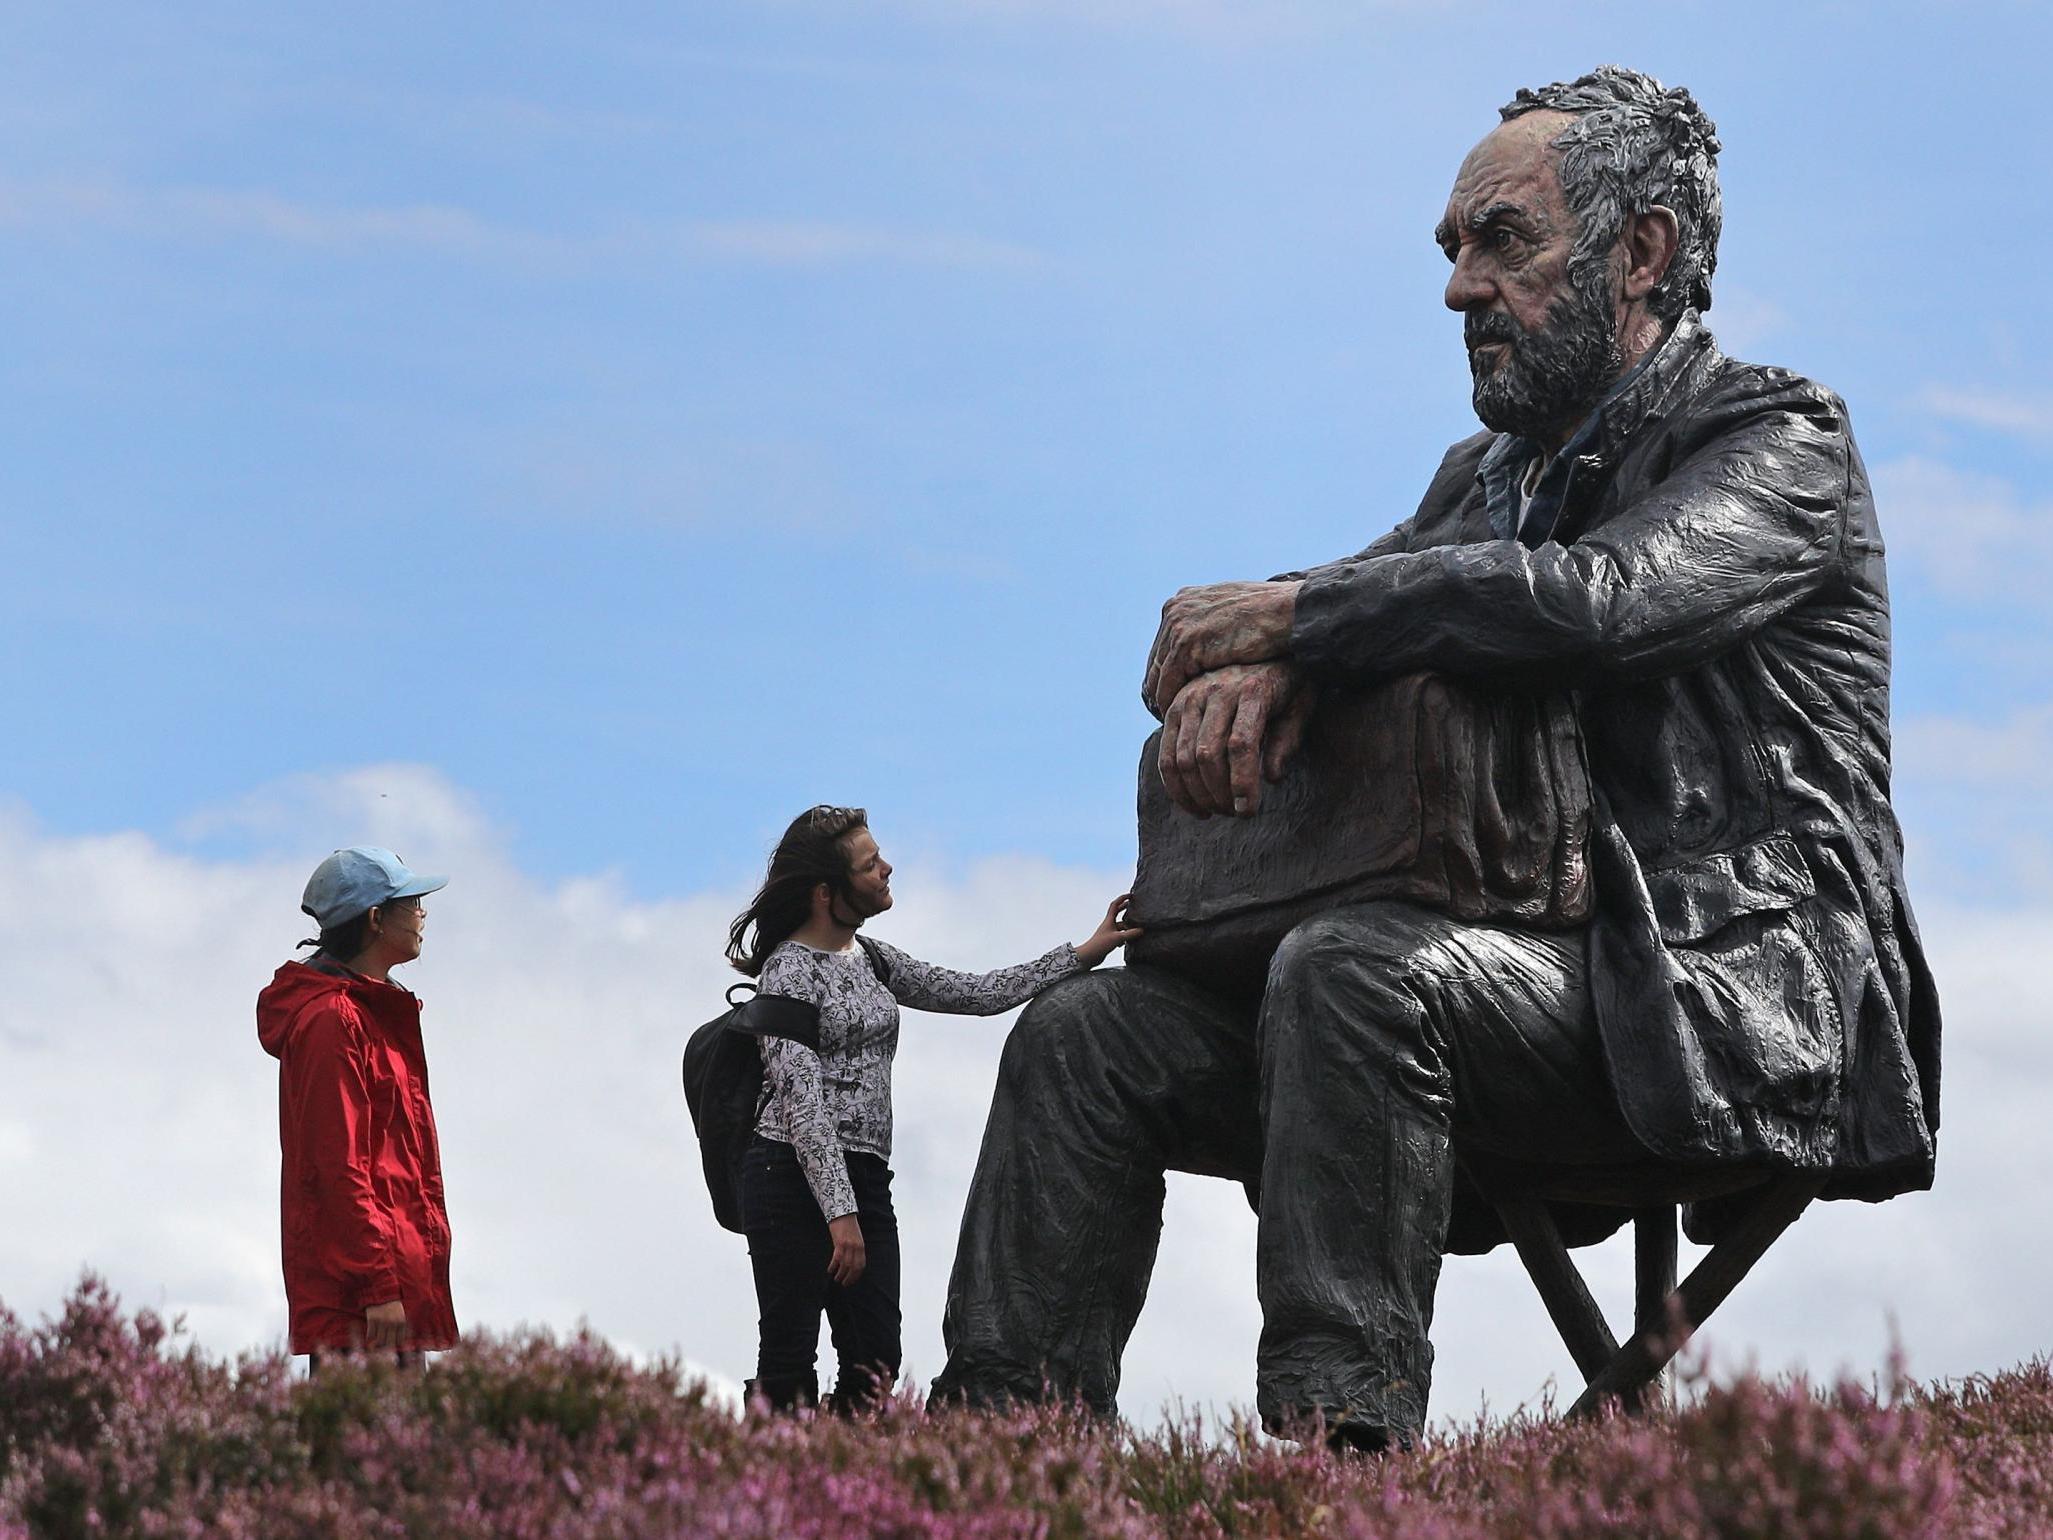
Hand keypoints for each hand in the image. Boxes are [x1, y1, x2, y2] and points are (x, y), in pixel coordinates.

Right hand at [363, 1300, 408, 1350]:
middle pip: (389, 1343)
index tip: (390, 1345)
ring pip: (379, 1341)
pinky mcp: (372, 1320)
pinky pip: (370, 1335)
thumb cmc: (392, 1306)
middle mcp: (393, 1323)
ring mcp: (382, 1322)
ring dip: (377, 1343)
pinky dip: (369, 1338)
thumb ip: (400, 1327)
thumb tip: (399, 1343)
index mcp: (402, 1322)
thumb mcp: (400, 1315)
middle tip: (381, 1347)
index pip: (400, 1341)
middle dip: (385, 1346)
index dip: (395, 1344)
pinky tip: (370, 1336)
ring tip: (375, 1344)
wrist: (381, 1292)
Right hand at [827, 1214, 865, 1285]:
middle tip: (844, 1284)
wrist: (842, 1212)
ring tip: (836, 1279)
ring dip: (840, 1274)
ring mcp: (848, 1245)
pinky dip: (833, 1266)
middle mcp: (856, 1247)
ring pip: (845, 1265)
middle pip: (854, 1267)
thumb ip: (855, 1249)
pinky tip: (830, 1270)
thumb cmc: (848, 1225)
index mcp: (861, 1246)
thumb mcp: (856, 1237)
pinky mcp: (839, 1243)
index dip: (856, 1275)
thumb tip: (852, 1261)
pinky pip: (836, 1259)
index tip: (852, 1281)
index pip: (861, 1265)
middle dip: (849, 1278)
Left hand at [1074, 894, 1143, 966]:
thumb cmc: (1100, 945)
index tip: (1130, 895)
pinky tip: (1129, 942)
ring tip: (1137, 928)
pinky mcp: (1109, 940)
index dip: (1122, 898)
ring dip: (1128, 926)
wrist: (1089, 956)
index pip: (1115, 905)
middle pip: (1117, 913)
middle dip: (1125, 909)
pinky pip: (1119, 935)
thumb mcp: (1117, 938)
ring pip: (1120, 926)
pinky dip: (1125, 937)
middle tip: (1134, 906)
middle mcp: (1108, 924)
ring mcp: (1108, 932)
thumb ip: (1130, 934)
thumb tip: (1142, 930)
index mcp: (1109, 920)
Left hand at [1143, 580, 1300, 716]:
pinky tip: (1177, 718)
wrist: (1286, 610)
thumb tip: (1209, 633)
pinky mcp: (1185, 644)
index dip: (1168, 671)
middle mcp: (1175, 610)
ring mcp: (1178, 626)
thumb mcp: (1232, 610)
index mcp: (1184, 599)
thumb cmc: (1270, 613)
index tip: (1173, 692)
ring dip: (1162, 698)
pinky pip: (1168, 682)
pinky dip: (1169, 701)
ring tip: (1171, 721)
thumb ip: (1214, 621)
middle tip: (1166, 712)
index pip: (1165, 644)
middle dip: (1160, 686)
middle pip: (1157, 659)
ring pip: (1158, 673)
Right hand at [1158, 661, 1314, 817]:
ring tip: (1218, 811)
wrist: (1258, 640)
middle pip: (1207, 753)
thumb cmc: (1286, 683)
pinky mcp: (1174, 707)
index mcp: (1252, 690)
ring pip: (1182, 757)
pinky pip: (1165, 753)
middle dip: (1219, 793)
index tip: (1248, 811)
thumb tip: (1271, 777)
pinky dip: (1175, 786)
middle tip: (1235, 813)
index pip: (1241, 744)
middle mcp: (1216, 690)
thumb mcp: (1301, 705)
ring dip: (1198, 794)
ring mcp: (1190, 697)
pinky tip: (1195, 805)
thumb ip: (1289, 739)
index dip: (1243, 782)